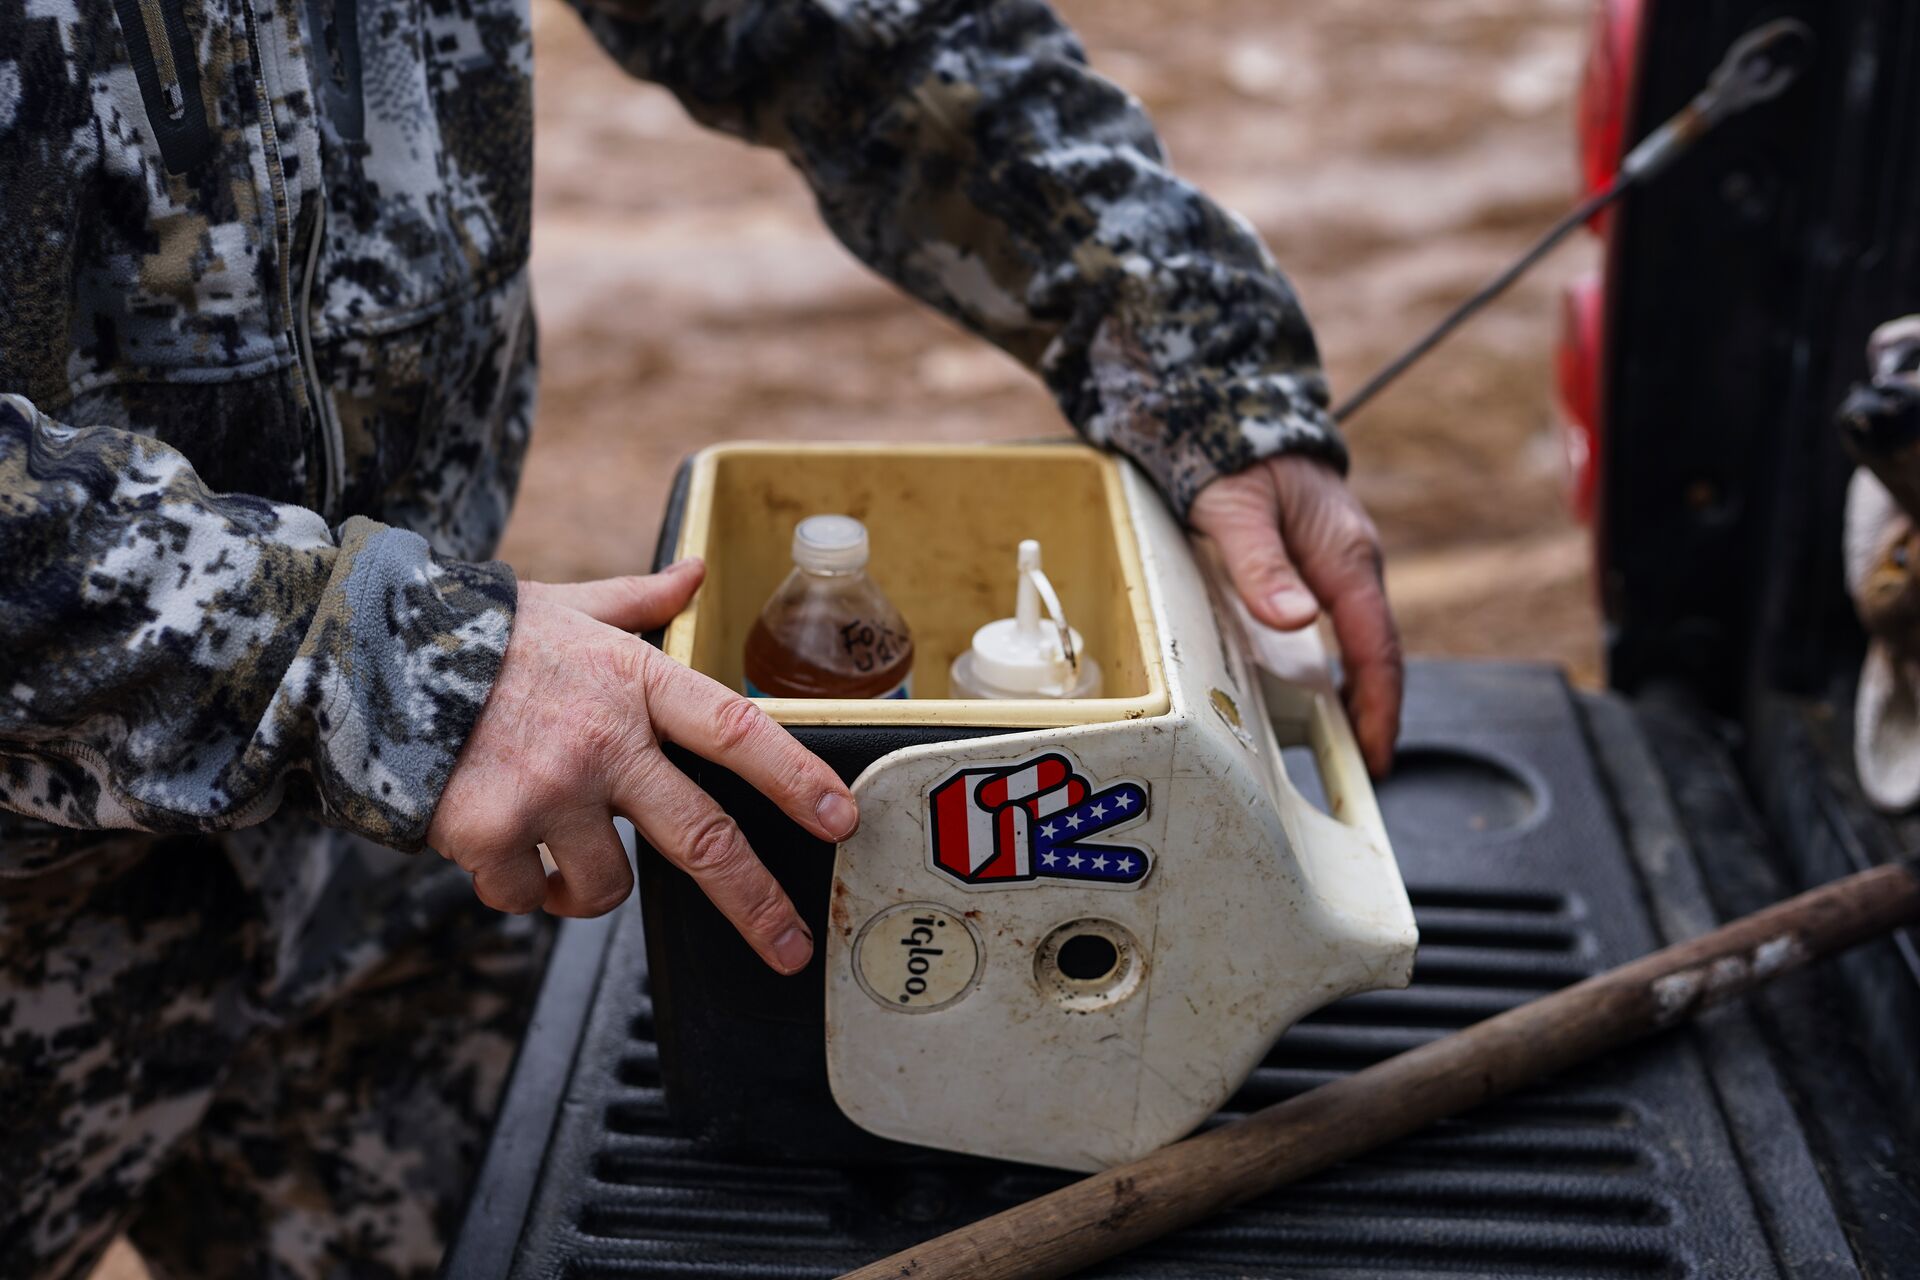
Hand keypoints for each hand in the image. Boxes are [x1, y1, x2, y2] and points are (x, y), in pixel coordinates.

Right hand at [427, 559, 857, 973]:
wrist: (367, 654)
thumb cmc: (481, 634)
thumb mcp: (571, 605)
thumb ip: (640, 599)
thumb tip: (696, 572)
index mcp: (634, 683)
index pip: (735, 732)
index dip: (794, 778)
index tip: (841, 818)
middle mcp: (603, 741)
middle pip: (703, 839)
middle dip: (755, 903)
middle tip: (789, 946)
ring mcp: (547, 793)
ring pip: (606, 886)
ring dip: (588, 888)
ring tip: (559, 849)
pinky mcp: (488, 835)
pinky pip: (526, 895)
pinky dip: (518, 888)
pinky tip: (497, 847)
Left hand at [1188, 456, 1402, 776]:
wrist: (1238, 412)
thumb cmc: (1235, 459)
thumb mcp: (1236, 510)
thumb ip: (1261, 566)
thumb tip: (1296, 619)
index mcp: (1346, 556)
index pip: (1374, 648)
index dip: (1377, 707)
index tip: (1375, 755)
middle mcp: (1354, 562)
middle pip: (1376, 652)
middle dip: (1376, 712)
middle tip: (1366, 768)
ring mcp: (1342, 563)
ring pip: (1362, 640)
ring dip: (1361, 691)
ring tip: (1348, 744)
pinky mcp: (1323, 563)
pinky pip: (1344, 624)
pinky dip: (1342, 664)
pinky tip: (1323, 690)